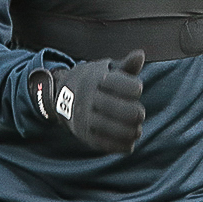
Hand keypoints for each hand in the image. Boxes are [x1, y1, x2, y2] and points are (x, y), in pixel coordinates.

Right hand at [29, 50, 145, 153]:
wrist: (62, 95)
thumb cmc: (95, 81)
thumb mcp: (107, 69)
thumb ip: (126, 65)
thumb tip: (140, 55)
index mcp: (95, 79)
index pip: (119, 84)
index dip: (134, 88)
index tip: (138, 89)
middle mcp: (88, 98)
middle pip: (117, 109)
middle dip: (135, 113)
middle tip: (140, 114)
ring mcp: (85, 118)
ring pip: (112, 129)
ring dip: (131, 131)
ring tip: (137, 129)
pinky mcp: (85, 135)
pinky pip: (105, 144)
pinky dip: (121, 146)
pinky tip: (131, 142)